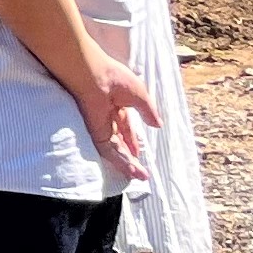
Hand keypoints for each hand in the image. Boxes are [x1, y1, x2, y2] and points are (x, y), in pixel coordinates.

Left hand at [73, 59, 159, 182]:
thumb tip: (158, 125)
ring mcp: (102, 126)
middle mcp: (108, 118)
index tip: (139, 152)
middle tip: (141, 171)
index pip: (125, 127)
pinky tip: (132, 172)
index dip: (132, 140)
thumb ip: (148, 111)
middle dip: (131, 156)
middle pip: (121, 142)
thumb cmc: (115, 78)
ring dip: (129, 164)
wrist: (94, 76)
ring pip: (116, 150)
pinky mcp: (97, 133)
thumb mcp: (140, 96)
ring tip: (140, 177)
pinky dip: (121, 162)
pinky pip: (110, 151)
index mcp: (118, 106)